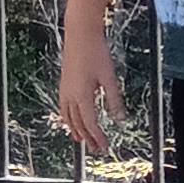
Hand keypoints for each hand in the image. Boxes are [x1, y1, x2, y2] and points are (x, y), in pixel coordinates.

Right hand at [57, 12, 126, 155]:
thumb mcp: (109, 77)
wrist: (80, 34)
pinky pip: (63, 107)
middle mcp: (70, 95)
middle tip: (96, 149)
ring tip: (80, 140)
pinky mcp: (64, 83)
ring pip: (68, 116)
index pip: (90, 123)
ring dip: (75, 129)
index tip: (105, 147)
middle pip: (78, 123)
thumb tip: (120, 119)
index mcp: (82, 95)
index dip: (98, 137)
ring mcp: (65, 89)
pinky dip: (67, 118)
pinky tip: (70, 119)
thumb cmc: (96, 53)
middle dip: (87, 137)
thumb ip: (114, 100)